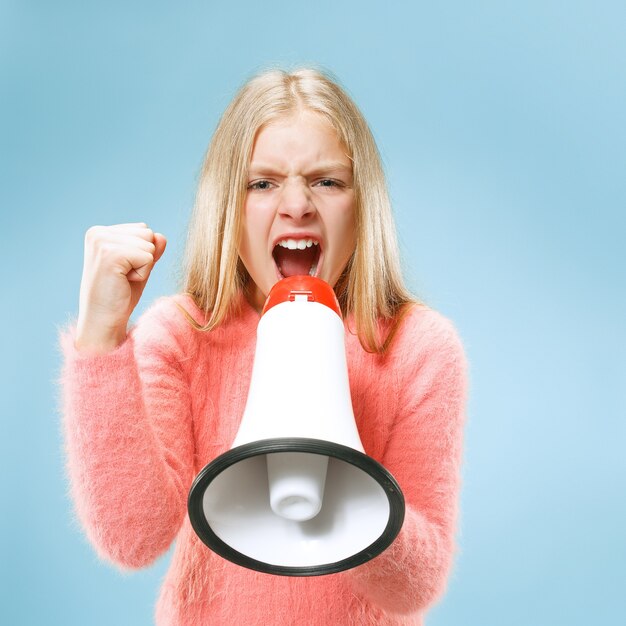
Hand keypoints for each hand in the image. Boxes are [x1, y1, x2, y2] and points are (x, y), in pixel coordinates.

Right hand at [75, 223, 166, 352]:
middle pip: (148, 233)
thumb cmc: (119, 297)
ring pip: (149, 244)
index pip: (143, 229)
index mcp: (100, 232)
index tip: (122, 272)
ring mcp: (101, 242)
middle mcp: (97, 233)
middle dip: (144, 258)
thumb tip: (161, 236)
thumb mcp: (138, 267)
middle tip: (123, 278)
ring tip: (123, 280)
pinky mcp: (110, 254)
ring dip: (144, 267)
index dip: (141, 254)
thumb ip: (149, 249)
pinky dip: (143, 274)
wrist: (103, 322)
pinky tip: (123, 282)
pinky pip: (148, 257)